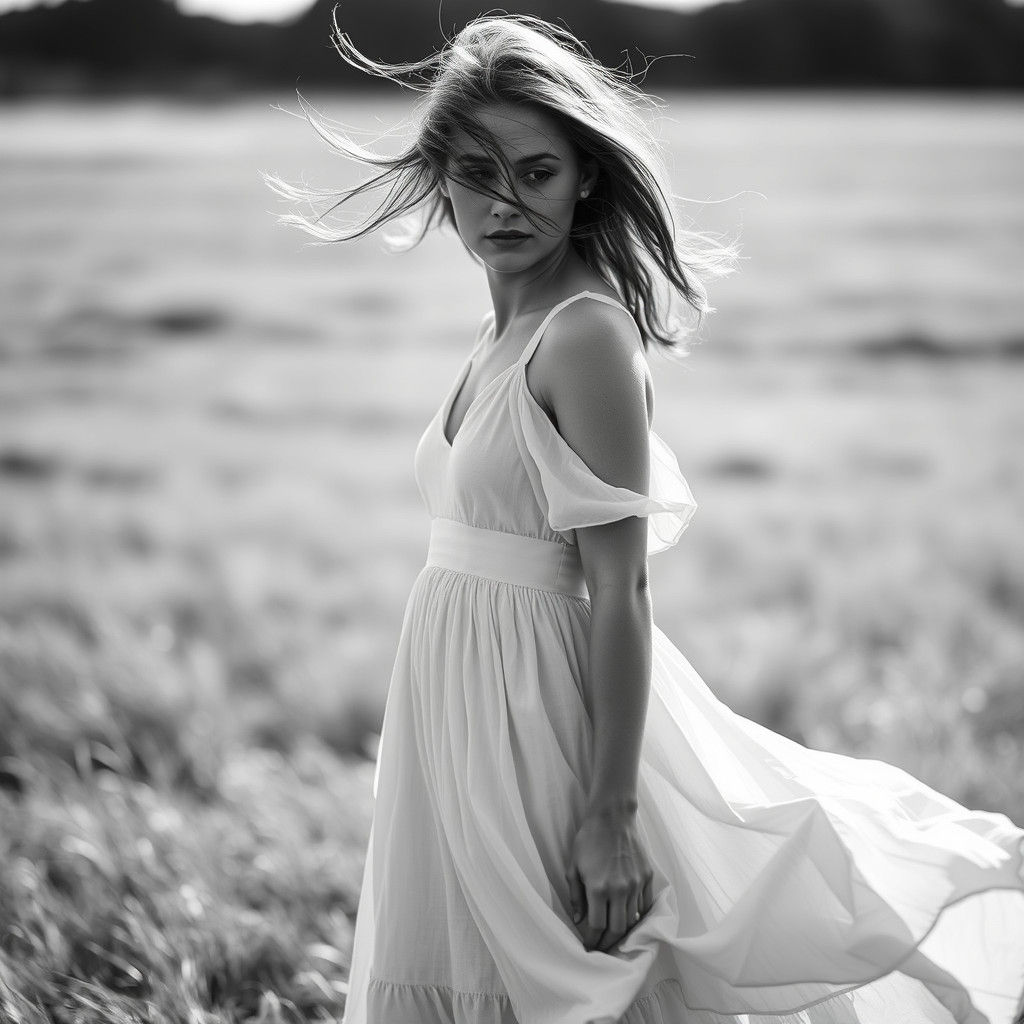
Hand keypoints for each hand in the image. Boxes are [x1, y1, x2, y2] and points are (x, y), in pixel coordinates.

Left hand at [564, 806, 654, 952]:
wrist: (613, 817)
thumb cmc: (589, 839)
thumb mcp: (573, 866)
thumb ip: (575, 896)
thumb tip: (579, 920)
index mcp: (598, 888)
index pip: (597, 926)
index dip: (592, 940)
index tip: (588, 946)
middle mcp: (619, 889)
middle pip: (617, 929)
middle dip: (608, 943)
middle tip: (601, 946)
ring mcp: (636, 883)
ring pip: (633, 919)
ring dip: (623, 930)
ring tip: (614, 934)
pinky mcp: (647, 876)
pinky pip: (645, 905)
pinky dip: (637, 914)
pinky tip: (628, 916)